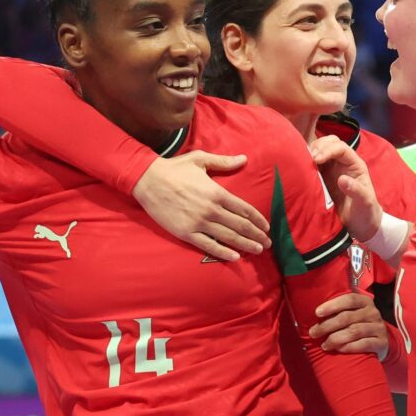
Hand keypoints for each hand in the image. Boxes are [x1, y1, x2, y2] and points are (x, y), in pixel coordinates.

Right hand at [131, 151, 269, 261]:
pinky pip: (209, 245)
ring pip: (228, 237)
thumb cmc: (174, 169)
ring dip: (246, 244)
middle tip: (268, 243)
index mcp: (217, 193)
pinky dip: (223, 252)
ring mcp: (199, 223)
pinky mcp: (186, 233)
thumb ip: (224, 162)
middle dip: (256, 235)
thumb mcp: (200, 160)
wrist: (148, 180)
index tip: (266, 226)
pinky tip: (235, 257)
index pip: (244, 209)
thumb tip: (244, 158)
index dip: (258, 219)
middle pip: (240, 226)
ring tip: (258, 250)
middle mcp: (211, 210)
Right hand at [308, 135, 383, 242]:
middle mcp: (343, 163)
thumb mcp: (364, 203)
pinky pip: (312, 164)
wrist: (360, 227)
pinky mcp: (321, 178)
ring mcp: (331, 170)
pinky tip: (300, 169)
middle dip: (318, 147)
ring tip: (302, 162)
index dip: (328, 149)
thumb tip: (341, 179)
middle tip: (308, 159)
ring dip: (310, 152)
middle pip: (330, 143)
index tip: (316, 159)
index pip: (341, 148)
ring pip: (319, 150)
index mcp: (355, 165)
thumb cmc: (366, 214)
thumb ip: (356, 190)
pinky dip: (305, 162)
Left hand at [310, 290, 387, 355]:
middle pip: (347, 317)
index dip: (332, 305)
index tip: (317, 313)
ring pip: (354, 331)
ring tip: (324, 345)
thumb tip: (314, 314)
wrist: (380, 342)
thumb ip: (339, 311)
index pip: (349, 299)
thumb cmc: (358, 325)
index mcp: (364, 301)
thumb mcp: (352, 314)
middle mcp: (373, 312)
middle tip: (314, 333)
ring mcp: (379, 328)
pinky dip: (349, 347)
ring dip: (336, 338)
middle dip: (327, 325)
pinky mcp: (382, 343)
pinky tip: (338, 349)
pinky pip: (363, 344)